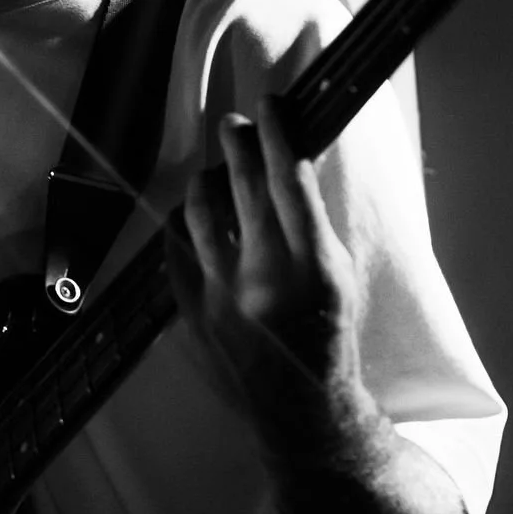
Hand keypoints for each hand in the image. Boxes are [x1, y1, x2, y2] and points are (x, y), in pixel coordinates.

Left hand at [168, 97, 362, 430]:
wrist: (300, 408)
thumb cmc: (328, 336)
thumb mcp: (339, 277)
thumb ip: (313, 224)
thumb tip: (286, 164)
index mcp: (312, 266)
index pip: (289, 180)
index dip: (277, 134)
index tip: (270, 106)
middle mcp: (263, 277)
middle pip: (241, 187)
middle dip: (237, 144)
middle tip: (235, 124)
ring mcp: (220, 296)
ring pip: (199, 211)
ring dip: (207, 181)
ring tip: (216, 172)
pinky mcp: (190, 313)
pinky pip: (173, 249)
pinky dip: (183, 225)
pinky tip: (192, 217)